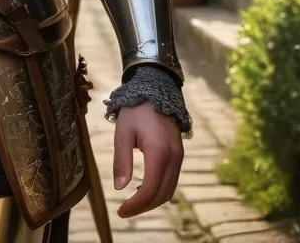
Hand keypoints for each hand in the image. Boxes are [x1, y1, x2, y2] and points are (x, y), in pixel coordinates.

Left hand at [111, 101, 183, 217]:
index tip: (120, 211)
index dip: (136, 205)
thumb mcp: (123, 131)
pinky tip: (144, 190)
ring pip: (169, 190)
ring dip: (152, 201)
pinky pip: (172, 180)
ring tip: (133, 203)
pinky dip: (159, 190)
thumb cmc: (136, 109)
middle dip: (143, 207)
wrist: (155, 88)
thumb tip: (119, 188)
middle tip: (124, 211)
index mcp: (159, 152)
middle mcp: (174, 158)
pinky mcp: (179, 154)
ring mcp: (179, 156)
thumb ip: (122, 160)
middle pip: (162, 194)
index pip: (150, 190)